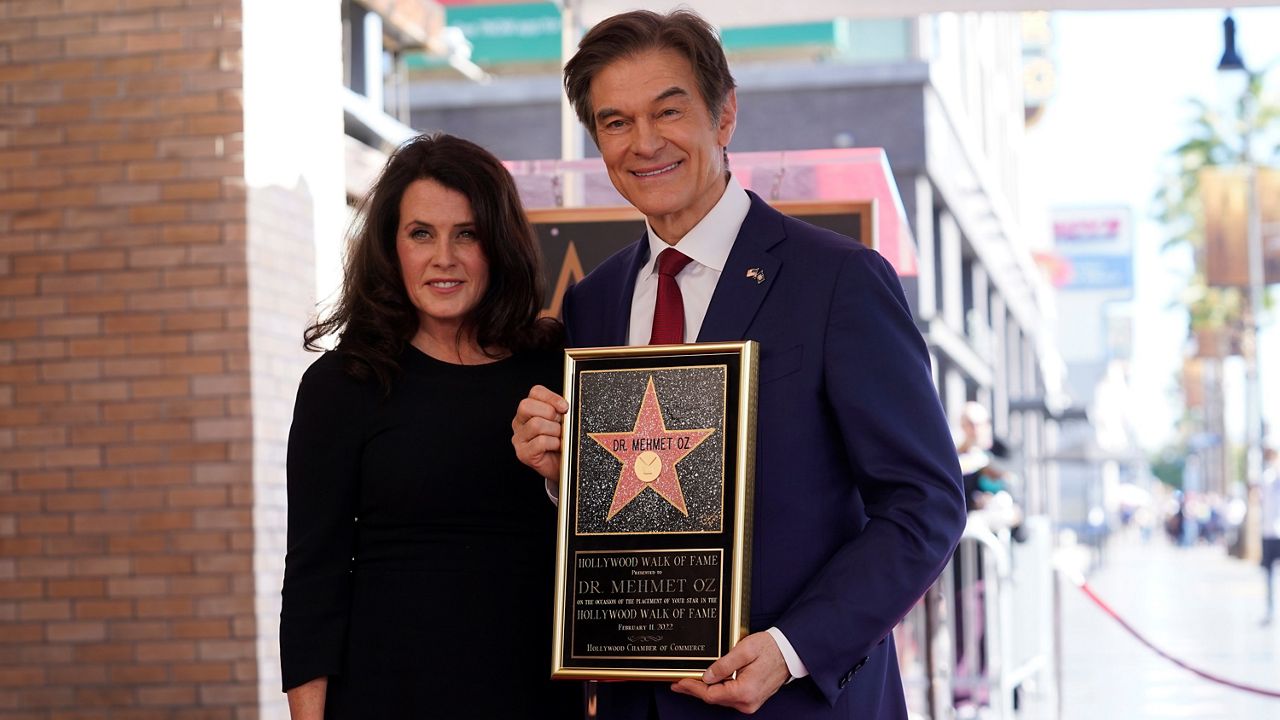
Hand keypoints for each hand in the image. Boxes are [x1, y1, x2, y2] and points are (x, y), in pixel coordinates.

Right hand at [512, 385, 568, 480]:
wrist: (564, 466)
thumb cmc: (563, 442)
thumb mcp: (563, 421)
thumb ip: (561, 410)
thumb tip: (566, 406)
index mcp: (529, 410)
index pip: (535, 392)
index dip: (551, 397)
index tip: (564, 406)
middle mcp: (520, 422)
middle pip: (527, 406)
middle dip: (550, 413)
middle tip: (561, 423)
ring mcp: (519, 438)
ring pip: (536, 424)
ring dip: (555, 431)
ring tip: (560, 438)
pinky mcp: (523, 453)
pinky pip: (540, 442)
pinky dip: (553, 443)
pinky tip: (557, 447)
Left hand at [670, 631, 789, 713]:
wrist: (789, 652)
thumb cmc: (770, 648)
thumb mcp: (745, 650)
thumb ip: (724, 664)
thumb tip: (706, 676)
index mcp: (745, 691)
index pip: (710, 694)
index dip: (692, 688)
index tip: (679, 682)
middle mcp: (747, 702)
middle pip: (713, 699)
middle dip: (694, 690)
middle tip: (677, 683)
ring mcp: (750, 703)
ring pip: (720, 699)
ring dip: (704, 691)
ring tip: (688, 682)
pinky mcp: (751, 699)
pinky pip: (728, 697)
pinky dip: (716, 691)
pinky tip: (707, 684)